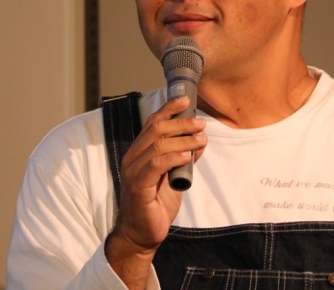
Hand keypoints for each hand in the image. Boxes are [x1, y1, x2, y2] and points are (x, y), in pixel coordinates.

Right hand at [105, 96, 206, 285]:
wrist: (142, 234)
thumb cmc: (156, 204)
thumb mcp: (175, 177)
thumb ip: (184, 158)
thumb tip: (200, 139)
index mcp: (139, 152)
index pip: (152, 123)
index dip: (168, 110)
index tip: (185, 100)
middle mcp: (133, 158)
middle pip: (156, 130)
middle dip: (181, 123)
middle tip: (200, 124)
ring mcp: (133, 172)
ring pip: (157, 145)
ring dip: (183, 140)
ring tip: (200, 140)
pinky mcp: (138, 187)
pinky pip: (156, 165)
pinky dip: (173, 157)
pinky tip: (187, 156)